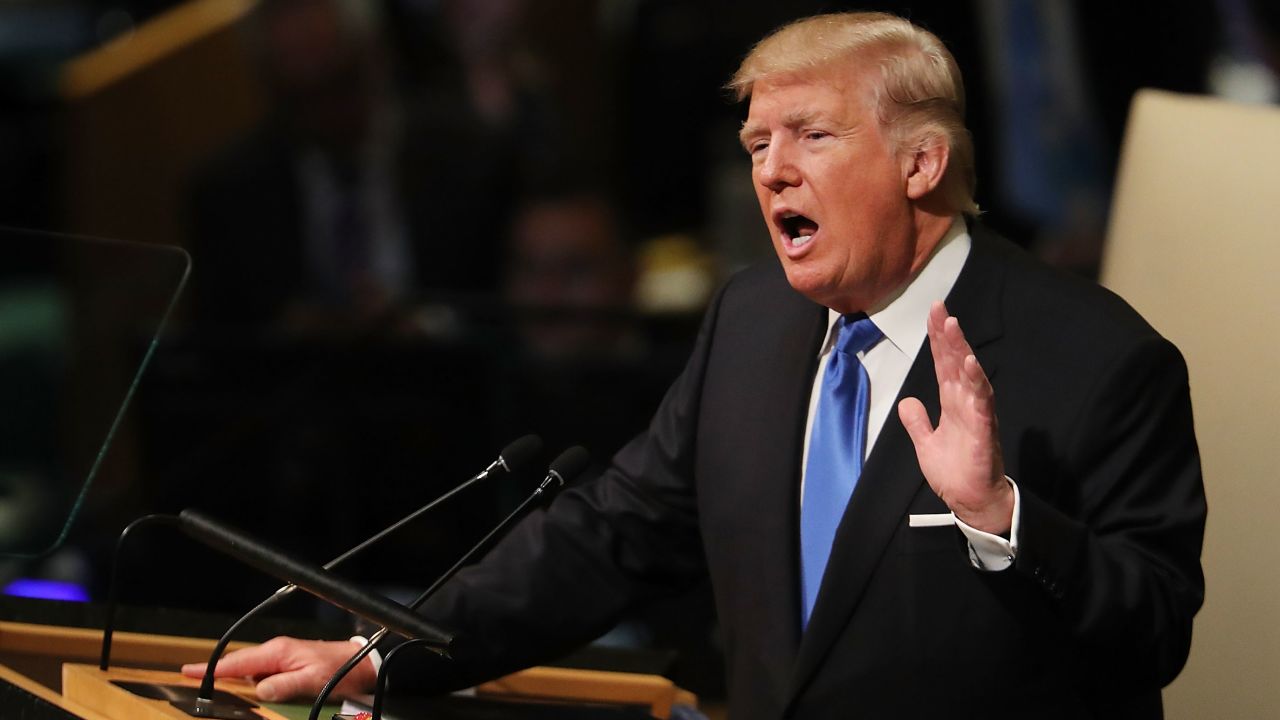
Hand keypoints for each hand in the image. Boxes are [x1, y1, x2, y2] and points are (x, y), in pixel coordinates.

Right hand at [180, 636, 376, 702]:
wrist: (362, 662)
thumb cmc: (339, 669)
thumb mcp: (312, 680)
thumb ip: (284, 685)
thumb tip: (258, 690)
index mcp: (278, 652)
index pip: (238, 662)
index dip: (212, 668)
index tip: (187, 672)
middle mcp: (277, 652)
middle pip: (240, 665)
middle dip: (218, 675)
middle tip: (195, 684)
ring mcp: (282, 658)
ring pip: (251, 671)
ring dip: (236, 681)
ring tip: (217, 691)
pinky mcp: (289, 665)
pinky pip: (264, 674)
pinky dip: (253, 683)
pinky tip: (250, 694)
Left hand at [898, 301, 1012, 533]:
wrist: (971, 500)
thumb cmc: (954, 472)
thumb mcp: (926, 443)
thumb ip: (917, 421)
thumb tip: (908, 402)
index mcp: (952, 402)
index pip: (943, 363)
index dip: (938, 339)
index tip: (933, 313)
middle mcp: (965, 401)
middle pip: (955, 361)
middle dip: (947, 334)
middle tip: (939, 307)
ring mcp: (975, 413)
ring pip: (969, 375)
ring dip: (961, 350)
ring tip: (952, 326)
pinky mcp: (983, 429)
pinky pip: (980, 402)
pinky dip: (976, 383)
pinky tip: (971, 364)